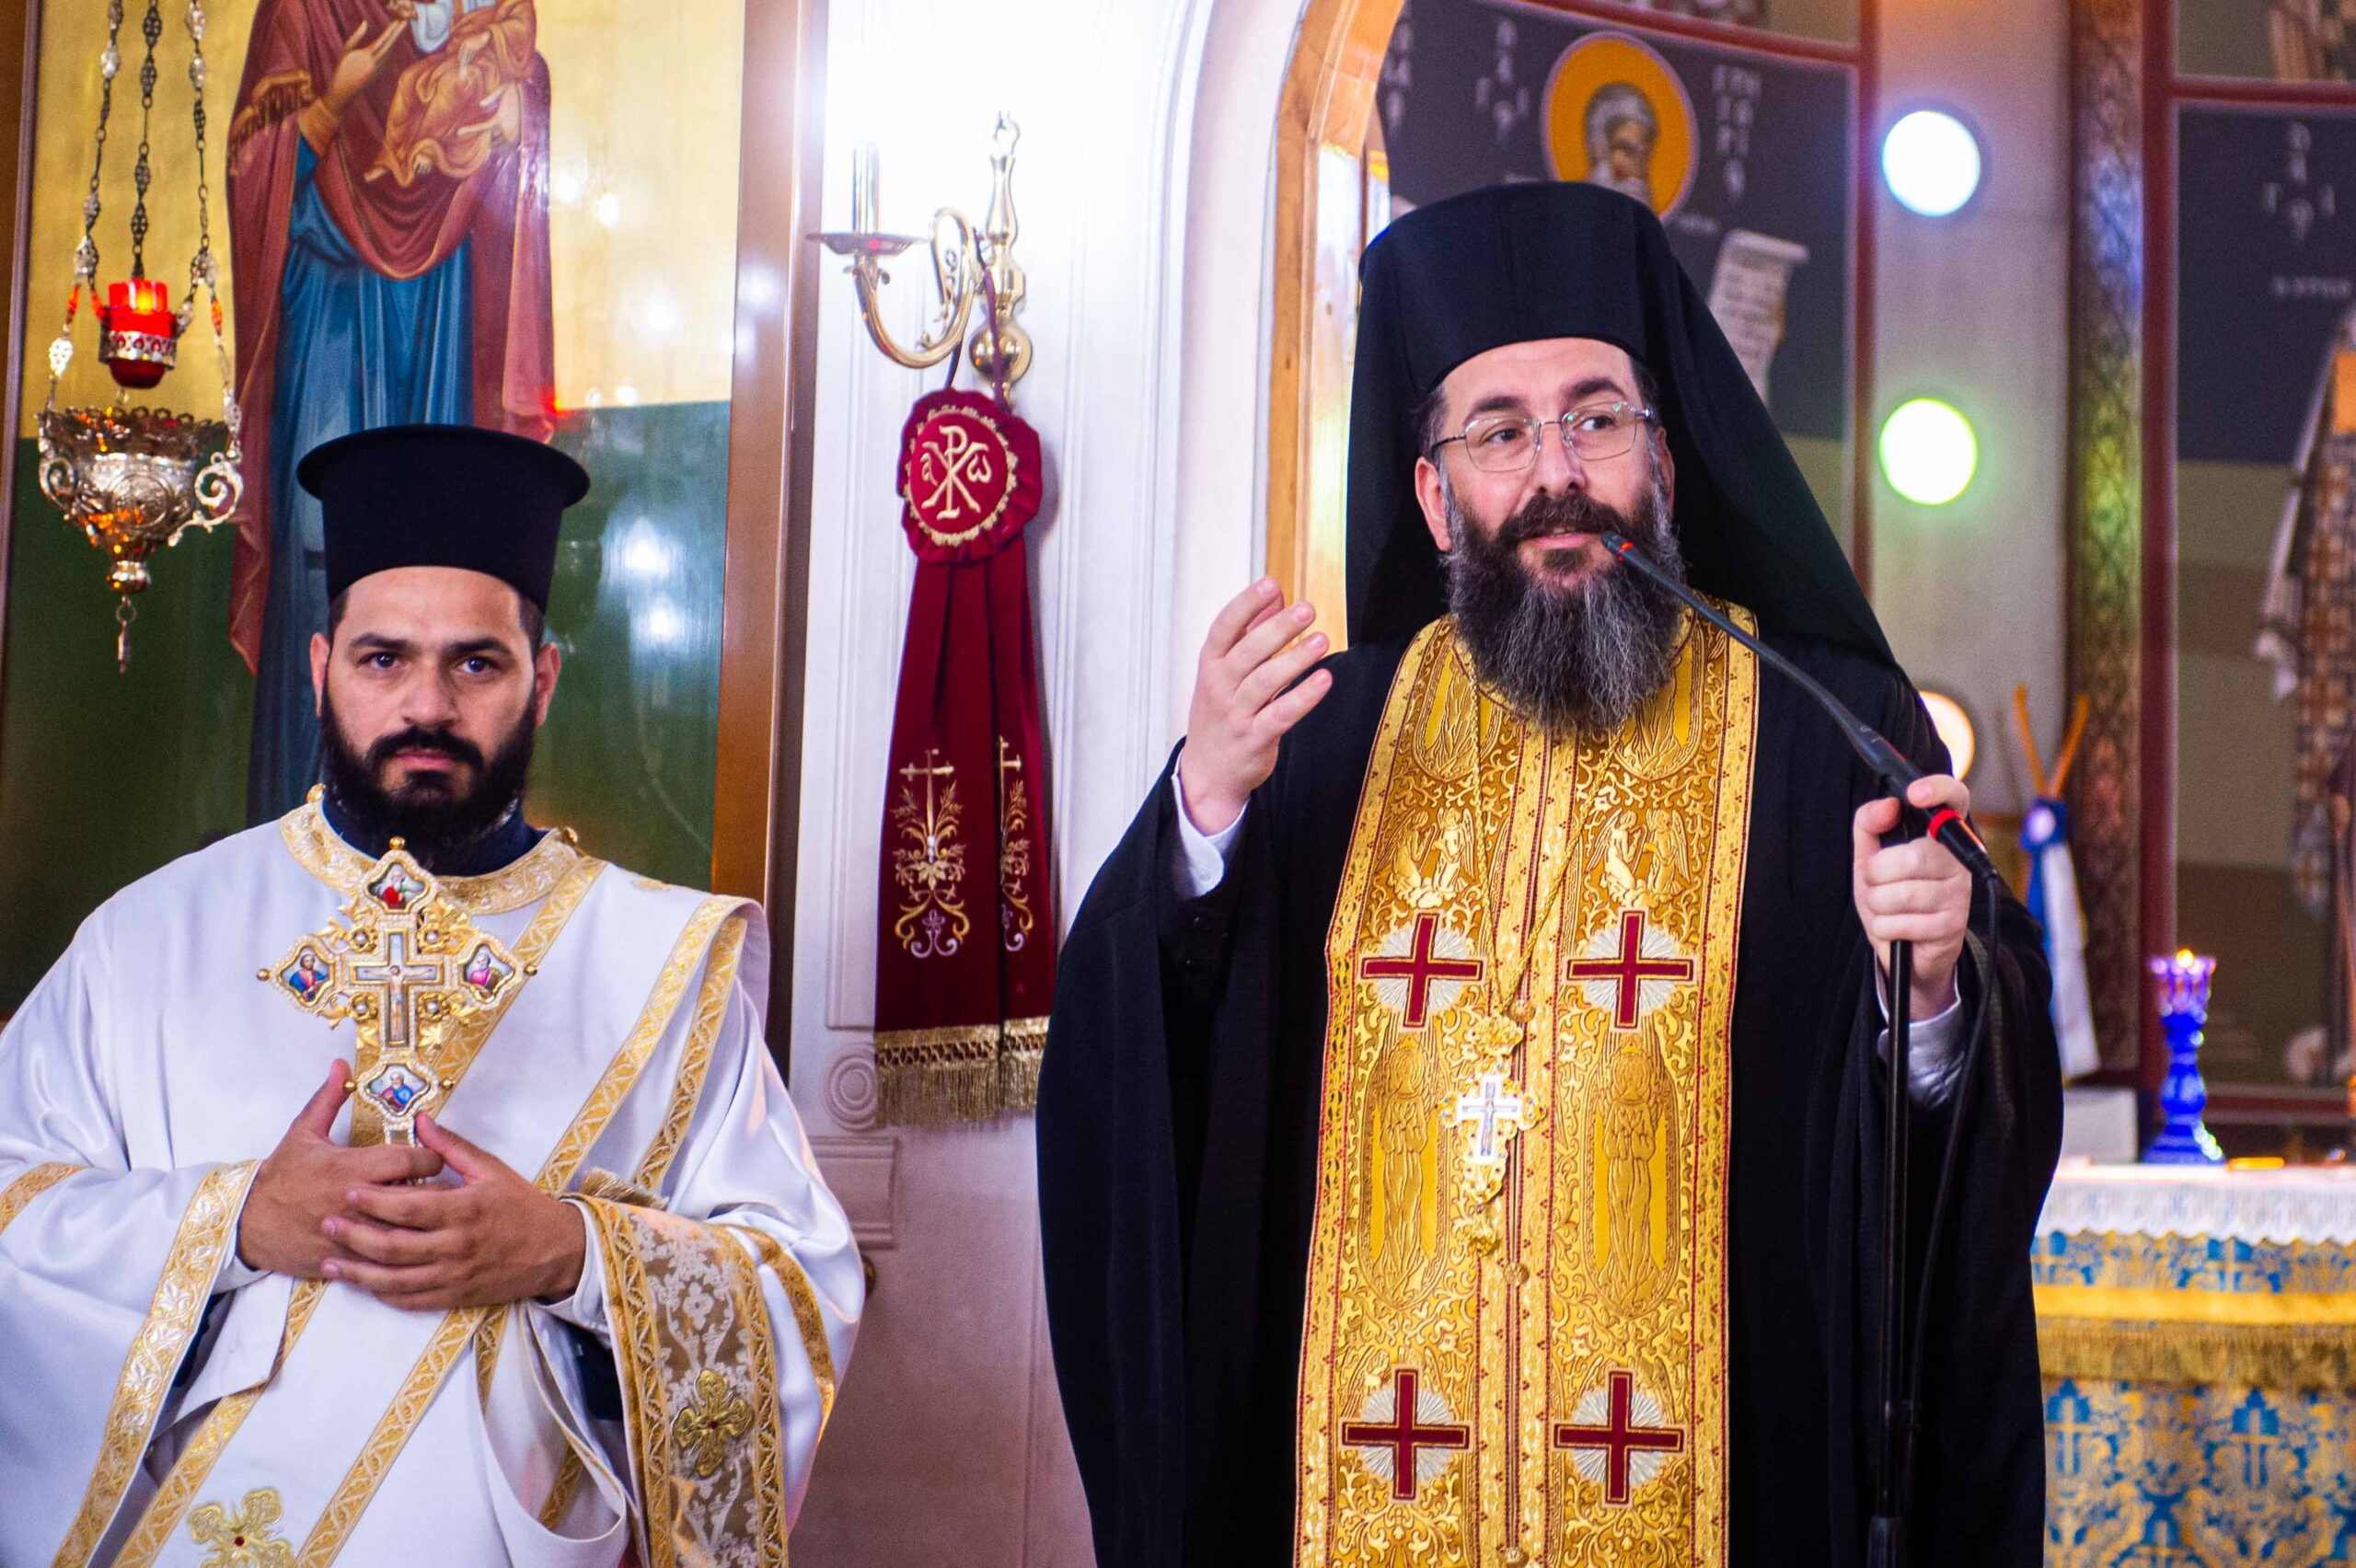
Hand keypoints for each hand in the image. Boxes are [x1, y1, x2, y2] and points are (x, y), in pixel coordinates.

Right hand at [236, 1060, 444, 1277]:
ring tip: (432, 1214)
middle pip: (422, 1196)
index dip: (431, 1156)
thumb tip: (341, 1066)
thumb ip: (328, 1099)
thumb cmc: (280, 1177)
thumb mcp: (302, 1133)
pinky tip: (411, 1241)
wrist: (247, 1225)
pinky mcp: (350, 1260)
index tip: (432, 1156)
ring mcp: (355, 1235)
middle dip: (436, 1190)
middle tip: (439, 1185)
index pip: (412, 1159)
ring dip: (425, 1222)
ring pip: (411, 1231)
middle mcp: (357, 1201)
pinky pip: (390, 1260)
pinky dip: (405, 1251)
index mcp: (351, 1167)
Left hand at [320, 1112, 585, 1310]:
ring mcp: (454, 1275)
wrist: (554, 1250)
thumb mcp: (491, 1169)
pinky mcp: (455, 1295)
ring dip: (359, 1272)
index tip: (348, 1191)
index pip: (409, 1208)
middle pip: (394, 1247)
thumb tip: (419, 1121)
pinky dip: (384, 1293)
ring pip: (395, 1280)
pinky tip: (364, 1284)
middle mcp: (456, 1247)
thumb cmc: (521, 1205)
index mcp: (464, 1211)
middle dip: (355, 1236)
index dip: (375, 1201)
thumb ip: (451, 1147)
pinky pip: (411, 1300)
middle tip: (327, 1224)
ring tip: (330, 1262)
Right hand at [321, 11, 408, 115]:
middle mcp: (375, 63)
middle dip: (398, 33)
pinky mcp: (380, 74)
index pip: (382, 40)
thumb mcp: (347, 49)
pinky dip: (393, 50)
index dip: (391, 31)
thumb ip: (357, 35)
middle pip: (390, 45)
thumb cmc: (342, 67)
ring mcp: (379, 69)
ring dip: (396, 41)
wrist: (344, 89)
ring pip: (391, 52)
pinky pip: (389, 60)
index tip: (398, 22)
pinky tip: (394, 44)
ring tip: (400, 29)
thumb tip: (366, 22)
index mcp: (366, 56)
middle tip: (405, 22)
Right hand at [1176, 579, 1333, 833]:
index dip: (1247, 605)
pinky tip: (1324, 679)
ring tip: (1321, 640)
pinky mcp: (1255, 738)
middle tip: (1307, 609)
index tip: (1271, 584)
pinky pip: (1281, 714)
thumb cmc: (1220, 712)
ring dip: (1295, 660)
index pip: (1224, 628)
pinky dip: (1303, 697)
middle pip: (1248, 652)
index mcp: (1210, 665)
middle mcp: (1219, 686)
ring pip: (1266, 682)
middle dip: (1278, 628)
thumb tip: (1275, 594)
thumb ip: (1249, 631)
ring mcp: (1236, 714)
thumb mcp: (1223, 671)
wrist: (1207, 772)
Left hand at [1851, 775, 1972, 1017]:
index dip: (1938, 790)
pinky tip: (1897, 928)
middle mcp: (1959, 861)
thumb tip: (1885, 805)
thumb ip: (1869, 826)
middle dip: (1878, 875)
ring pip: (1900, 894)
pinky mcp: (1952, 926)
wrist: (1907, 947)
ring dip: (1878, 904)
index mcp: (1942, 836)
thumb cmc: (1891, 894)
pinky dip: (1883, 928)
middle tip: (1879, 882)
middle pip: (1911, 858)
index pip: (1956, 800)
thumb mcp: (1870, 858)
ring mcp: (1959, 894)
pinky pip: (1898, 923)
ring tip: (1887, 907)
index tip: (1913, 793)